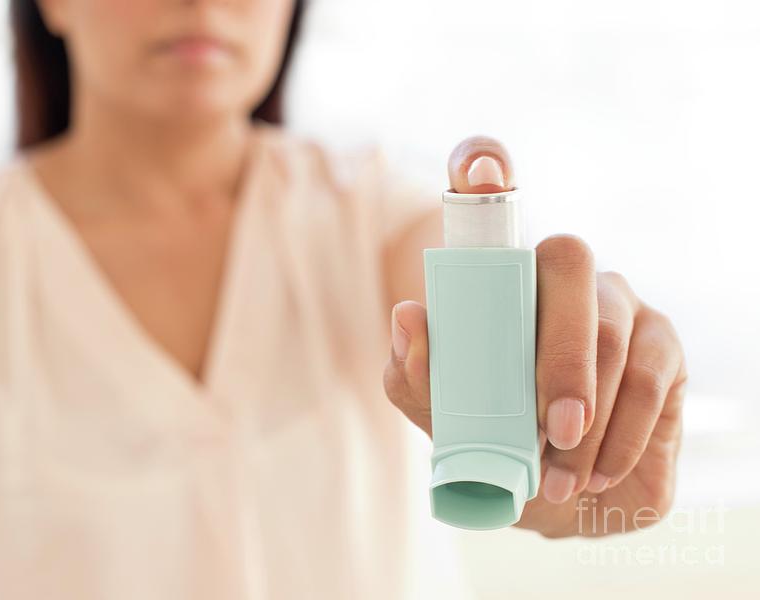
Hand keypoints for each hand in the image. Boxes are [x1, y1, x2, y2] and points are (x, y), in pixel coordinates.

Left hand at [382, 136, 687, 537]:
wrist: (547, 490)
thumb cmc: (487, 433)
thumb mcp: (436, 408)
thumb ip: (416, 370)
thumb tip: (410, 315)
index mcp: (500, 276)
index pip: (491, 191)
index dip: (483, 162)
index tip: (480, 173)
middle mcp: (561, 273)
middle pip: (569, 261)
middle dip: (562, 354)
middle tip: (552, 428)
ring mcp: (617, 301)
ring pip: (614, 330)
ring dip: (591, 415)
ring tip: (561, 477)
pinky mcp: (662, 345)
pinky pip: (652, 378)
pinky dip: (624, 433)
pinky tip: (598, 470)